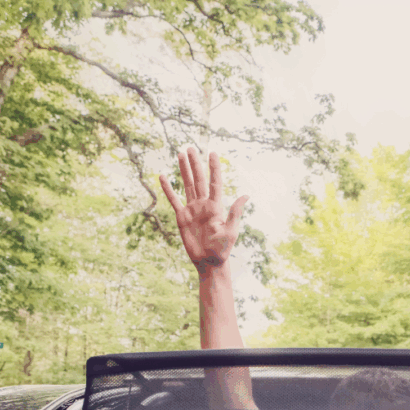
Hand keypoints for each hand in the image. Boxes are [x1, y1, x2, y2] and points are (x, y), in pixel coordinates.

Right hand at [159, 148, 248, 272]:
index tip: (212, 152)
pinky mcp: (182, 217)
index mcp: (216, 206)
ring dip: (184, 170)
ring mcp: (192, 209)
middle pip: (199, 179)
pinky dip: (168, 189)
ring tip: (180, 154)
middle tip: (190, 147)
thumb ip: (235, 212)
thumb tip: (246, 195)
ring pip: (187, 185)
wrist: (209, 262)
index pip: (214, 182)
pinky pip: (174, 200)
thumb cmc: (222, 249)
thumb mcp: (231, 231)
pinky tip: (163, 177)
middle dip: (195, 163)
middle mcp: (204, 204)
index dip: (213, 168)